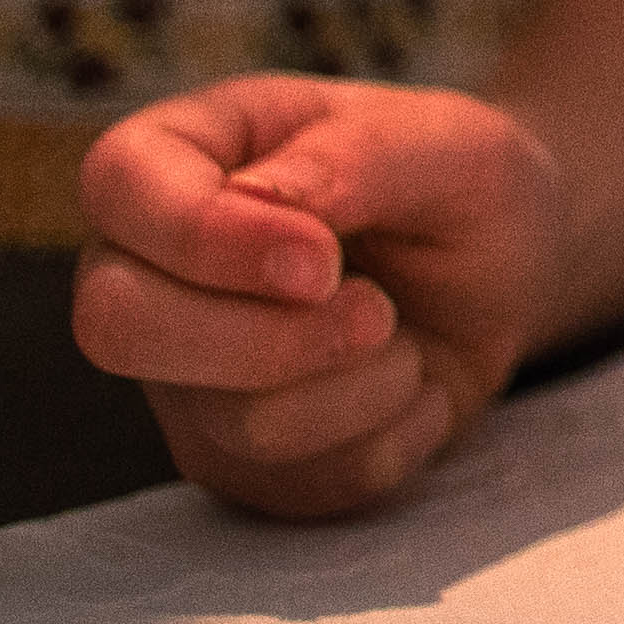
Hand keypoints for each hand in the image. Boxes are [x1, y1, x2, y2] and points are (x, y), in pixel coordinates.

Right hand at [75, 76, 567, 519]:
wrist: (505, 272)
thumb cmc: (456, 184)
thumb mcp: (443, 140)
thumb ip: (354, 157)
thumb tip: (256, 201)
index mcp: (182, 152)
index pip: (118, 185)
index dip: (209, 237)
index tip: (324, 259)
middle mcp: (149, 266)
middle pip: (120, 326)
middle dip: (273, 337)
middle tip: (376, 310)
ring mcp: (180, 374)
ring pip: (230, 420)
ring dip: (361, 383)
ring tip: (400, 330)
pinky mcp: (231, 459)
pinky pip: (297, 483)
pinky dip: (387, 436)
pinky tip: (409, 385)